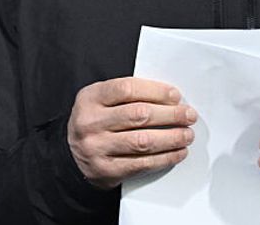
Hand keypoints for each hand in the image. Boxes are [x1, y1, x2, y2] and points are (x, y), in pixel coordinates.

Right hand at [67, 77, 197, 189]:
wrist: (70, 156)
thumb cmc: (94, 123)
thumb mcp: (99, 101)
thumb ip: (127, 96)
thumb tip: (169, 98)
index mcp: (90, 98)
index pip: (127, 89)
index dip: (155, 91)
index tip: (175, 96)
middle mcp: (90, 122)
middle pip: (139, 115)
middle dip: (171, 115)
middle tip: (188, 115)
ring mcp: (97, 147)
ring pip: (143, 140)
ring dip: (172, 137)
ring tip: (187, 134)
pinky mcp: (106, 170)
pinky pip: (142, 164)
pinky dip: (165, 158)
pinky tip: (177, 152)